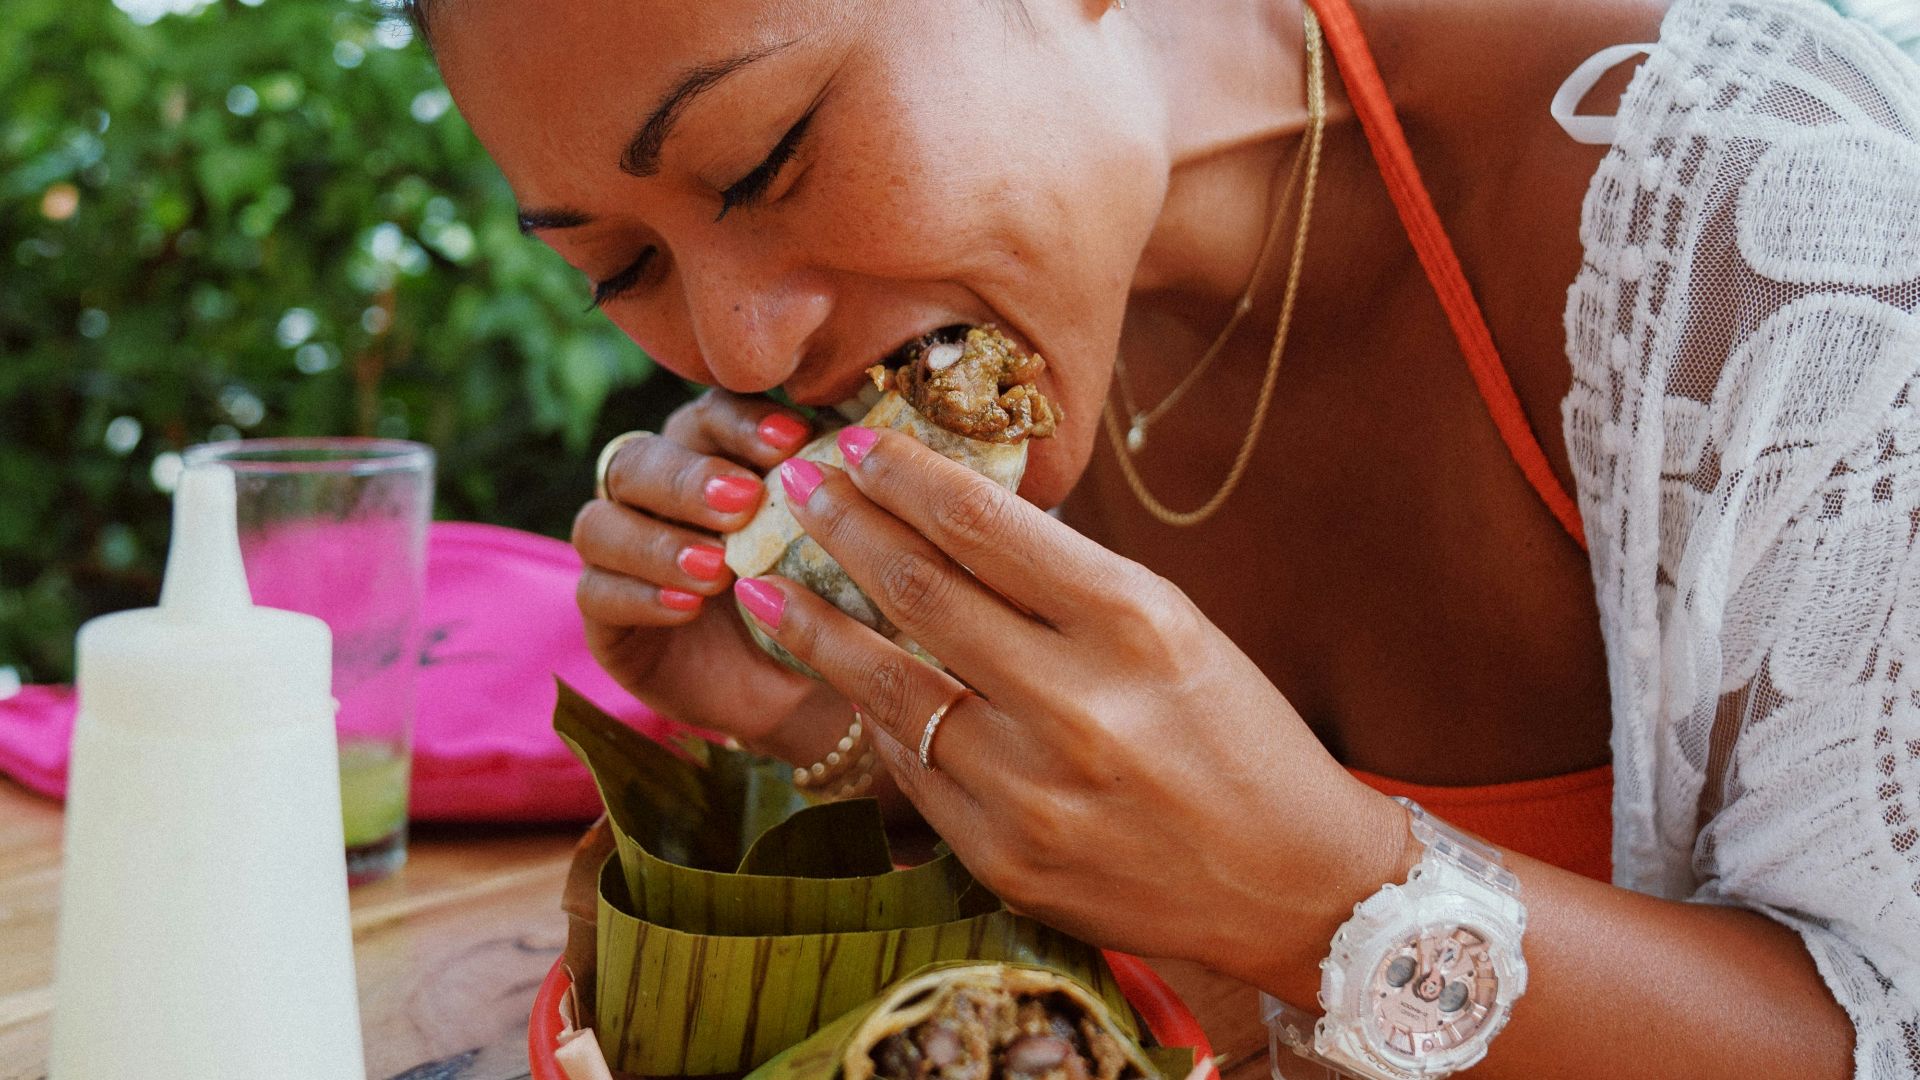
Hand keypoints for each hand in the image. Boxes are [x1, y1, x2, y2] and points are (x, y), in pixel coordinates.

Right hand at [573, 389, 849, 752]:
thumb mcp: (836, 545)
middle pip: (642, 460)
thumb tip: (874, 441)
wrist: (801, 688)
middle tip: (745, 501)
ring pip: (602, 523)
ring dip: (659, 542)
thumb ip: (837, 494)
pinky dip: (641, 595)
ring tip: (718, 568)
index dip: (743, 422)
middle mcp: (652, 495)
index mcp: (710, 456)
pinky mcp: (603, 615)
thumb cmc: (821, 598)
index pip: (709, 415)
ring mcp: (618, 553)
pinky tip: (689, 606)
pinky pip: (595, 593)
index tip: (793, 439)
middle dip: (692, 478)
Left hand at [729, 426, 1408, 978]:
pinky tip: (842, 678)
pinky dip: (873, 714)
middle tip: (796, 491)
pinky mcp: (1003, 858)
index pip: (981, 524)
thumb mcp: (1173, 625)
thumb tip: (948, 522)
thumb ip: (1064, 581)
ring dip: (815, 624)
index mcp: (1133, 620)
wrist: (1294, 883)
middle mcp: (1076, 701)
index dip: (902, 475)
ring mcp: (1031, 790)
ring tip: (763, 581)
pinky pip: (912, 768)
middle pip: (919, 592)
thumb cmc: (1238, 733)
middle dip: (843, 527)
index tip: (856, 444)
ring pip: (888, 685)